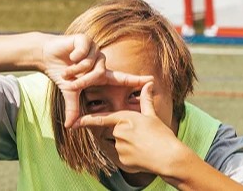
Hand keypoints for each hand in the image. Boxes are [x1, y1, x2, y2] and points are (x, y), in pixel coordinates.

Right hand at [40, 35, 152, 127]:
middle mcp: (100, 61)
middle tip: (69, 80)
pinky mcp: (86, 40)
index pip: (122, 77)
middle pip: (98, 74)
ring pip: (91, 64)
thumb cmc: (61, 73)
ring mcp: (95, 49)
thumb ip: (73, 108)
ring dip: (76, 69)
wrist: (47, 56)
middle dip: (82, 79)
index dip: (136, 80)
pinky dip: (74, 57)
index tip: (151, 81)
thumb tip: (69, 126)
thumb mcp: (69, 92)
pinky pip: (84, 53)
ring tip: (67, 68)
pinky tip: (69, 56)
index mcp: (100, 74)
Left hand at [77, 82, 191, 173]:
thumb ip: (145, 100)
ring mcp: (118, 147)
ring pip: (113, 145)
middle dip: (115, 135)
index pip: (101, 118)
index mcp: (124, 118)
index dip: (86, 120)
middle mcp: (118, 132)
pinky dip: (126, 156)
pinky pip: (118, 156)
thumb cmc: (161, 135)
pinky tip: (139, 155)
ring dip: (121, 145)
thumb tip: (149, 83)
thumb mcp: (152, 116)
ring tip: (139, 146)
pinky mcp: (121, 160)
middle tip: (133, 137)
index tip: (74, 123)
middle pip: (109, 133)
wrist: (168, 157)